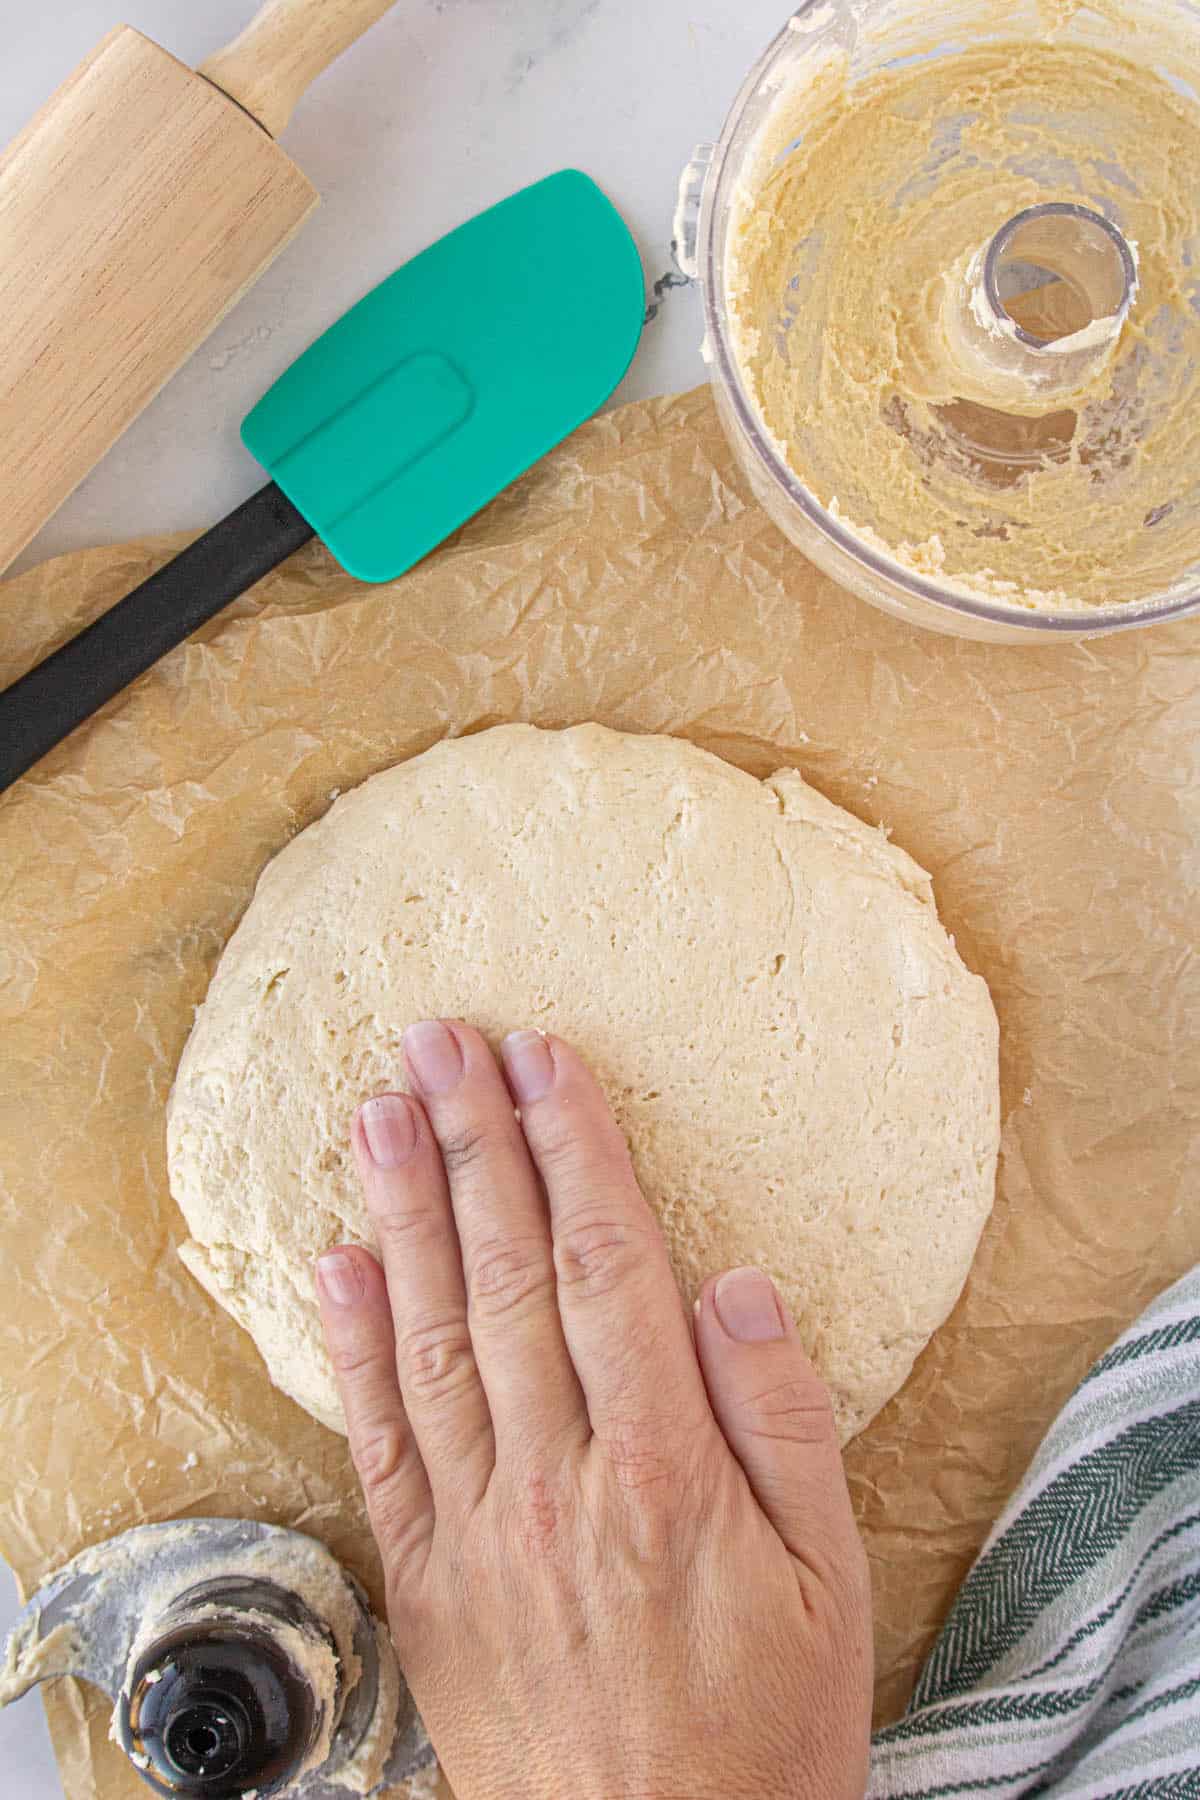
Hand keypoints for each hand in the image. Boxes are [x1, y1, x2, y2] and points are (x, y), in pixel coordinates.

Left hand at [316, 1022, 872, 1799]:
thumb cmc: (762, 1731)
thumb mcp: (832, 1582)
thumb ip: (783, 1421)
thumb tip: (733, 1284)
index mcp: (664, 1470)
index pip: (609, 1266)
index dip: (572, 1151)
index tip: (542, 1061)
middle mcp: (556, 1480)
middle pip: (508, 1274)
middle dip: (473, 1144)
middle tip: (441, 1039)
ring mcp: (476, 1528)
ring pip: (431, 1335)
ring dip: (402, 1212)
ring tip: (380, 1108)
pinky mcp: (425, 1576)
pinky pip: (378, 1441)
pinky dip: (352, 1344)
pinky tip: (337, 1261)